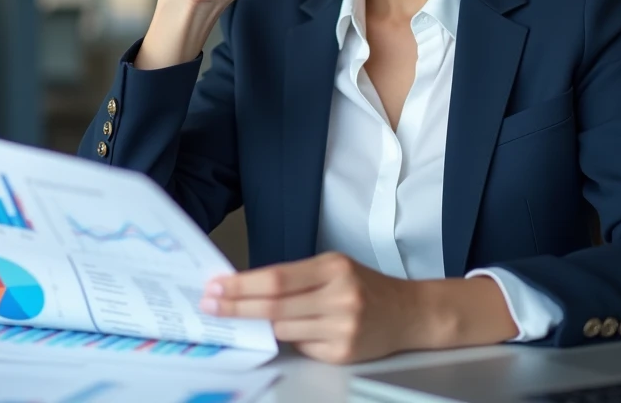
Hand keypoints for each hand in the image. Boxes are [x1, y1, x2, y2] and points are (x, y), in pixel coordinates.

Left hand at [199, 252, 424, 363]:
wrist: (409, 313)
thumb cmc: (366, 287)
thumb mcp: (335, 268)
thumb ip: (297, 278)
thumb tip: (248, 287)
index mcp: (334, 268)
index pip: (276, 278)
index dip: (242, 284)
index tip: (217, 286)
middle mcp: (340, 296)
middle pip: (274, 305)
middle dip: (236, 306)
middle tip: (211, 304)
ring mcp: (342, 327)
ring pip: (283, 329)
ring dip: (262, 324)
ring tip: (249, 317)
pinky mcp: (343, 353)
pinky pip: (301, 347)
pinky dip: (293, 339)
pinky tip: (299, 331)